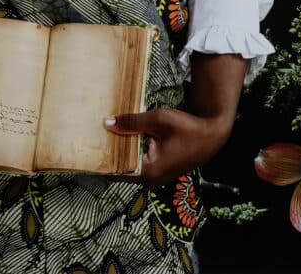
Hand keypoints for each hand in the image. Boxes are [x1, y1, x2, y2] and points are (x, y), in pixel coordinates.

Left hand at [104, 106, 232, 187]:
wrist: (212, 135)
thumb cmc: (187, 128)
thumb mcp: (158, 120)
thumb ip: (132, 122)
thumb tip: (106, 123)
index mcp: (148, 172)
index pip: (115, 170)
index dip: (102, 157)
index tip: (87, 144)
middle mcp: (150, 180)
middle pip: (120, 167)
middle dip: (109, 151)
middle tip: (93, 134)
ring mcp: (155, 177)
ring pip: (129, 164)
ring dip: (120, 149)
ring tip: (105, 131)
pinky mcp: (159, 170)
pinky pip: (138, 162)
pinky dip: (131, 150)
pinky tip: (123, 134)